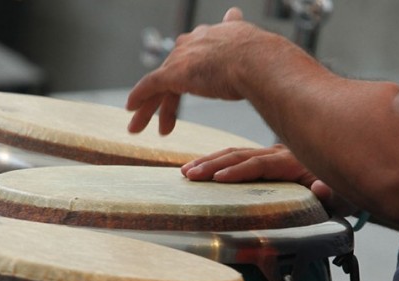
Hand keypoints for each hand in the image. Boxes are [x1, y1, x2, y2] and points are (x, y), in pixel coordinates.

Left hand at [126, 7, 259, 134]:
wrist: (259, 61)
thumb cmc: (268, 62)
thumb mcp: (259, 49)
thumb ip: (254, 49)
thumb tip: (267, 44)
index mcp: (217, 35)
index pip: (196, 55)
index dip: (190, 72)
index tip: (190, 82)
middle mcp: (196, 40)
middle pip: (175, 69)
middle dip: (166, 93)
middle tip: (163, 117)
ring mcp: (184, 56)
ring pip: (160, 81)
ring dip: (150, 107)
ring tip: (140, 127)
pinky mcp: (174, 72)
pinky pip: (150, 85)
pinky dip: (140, 98)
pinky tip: (131, 111)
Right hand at [182, 144, 357, 216]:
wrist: (354, 166)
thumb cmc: (348, 189)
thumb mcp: (346, 195)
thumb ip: (333, 193)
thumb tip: (322, 188)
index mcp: (295, 162)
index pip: (261, 165)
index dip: (239, 172)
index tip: (218, 179)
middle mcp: (281, 153)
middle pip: (241, 155)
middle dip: (213, 165)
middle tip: (190, 175)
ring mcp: (273, 153)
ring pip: (236, 152)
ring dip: (210, 161)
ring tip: (187, 172)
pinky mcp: (269, 157)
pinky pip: (239, 155)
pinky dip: (219, 160)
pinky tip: (201, 166)